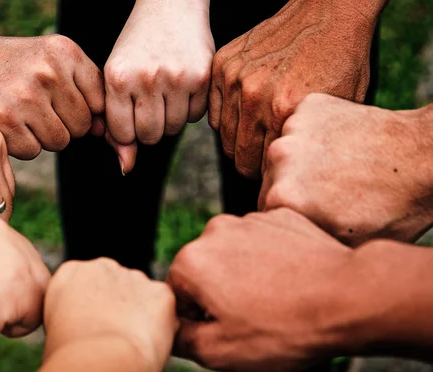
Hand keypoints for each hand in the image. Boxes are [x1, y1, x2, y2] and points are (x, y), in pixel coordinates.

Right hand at [0, 23, 104, 159]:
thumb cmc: (5, 65)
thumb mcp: (47, 60)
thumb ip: (81, 90)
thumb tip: (105, 132)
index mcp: (65, 53)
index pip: (101, 103)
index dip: (86, 113)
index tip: (64, 109)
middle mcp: (48, 72)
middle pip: (82, 128)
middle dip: (63, 126)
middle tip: (34, 109)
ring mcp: (25, 97)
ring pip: (60, 142)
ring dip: (41, 137)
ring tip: (18, 114)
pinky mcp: (3, 121)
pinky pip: (33, 151)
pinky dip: (19, 145)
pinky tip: (3, 123)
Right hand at [43, 258, 178, 371]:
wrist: (99, 363)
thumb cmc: (69, 358)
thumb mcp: (52, 329)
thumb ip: (70, 313)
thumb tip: (81, 324)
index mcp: (71, 272)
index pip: (83, 285)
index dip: (88, 310)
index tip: (89, 331)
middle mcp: (102, 266)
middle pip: (113, 284)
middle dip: (116, 306)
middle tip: (111, 339)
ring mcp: (134, 276)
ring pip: (140, 294)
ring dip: (139, 313)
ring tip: (128, 345)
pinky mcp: (160, 291)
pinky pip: (163, 307)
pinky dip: (161, 324)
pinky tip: (146, 344)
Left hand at [104, 0, 213, 172]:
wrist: (170, 7)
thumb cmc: (136, 48)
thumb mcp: (117, 80)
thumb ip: (117, 126)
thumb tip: (126, 169)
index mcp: (117, 78)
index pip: (122, 134)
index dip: (126, 128)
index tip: (129, 111)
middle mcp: (146, 78)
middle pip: (150, 136)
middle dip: (148, 126)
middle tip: (149, 102)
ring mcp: (176, 77)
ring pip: (173, 129)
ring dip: (168, 118)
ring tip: (164, 92)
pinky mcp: (202, 77)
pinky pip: (194, 117)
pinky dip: (188, 108)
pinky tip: (182, 85)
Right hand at [166, 209, 354, 371]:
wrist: (349, 298)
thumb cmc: (287, 327)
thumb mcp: (220, 352)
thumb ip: (182, 340)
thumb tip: (175, 330)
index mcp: (192, 262)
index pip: (176, 295)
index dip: (197, 318)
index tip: (224, 329)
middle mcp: (215, 232)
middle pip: (205, 271)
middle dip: (220, 294)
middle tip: (252, 318)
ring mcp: (250, 220)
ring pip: (234, 255)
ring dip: (246, 276)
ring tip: (276, 301)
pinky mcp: (280, 217)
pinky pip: (264, 242)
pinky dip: (272, 260)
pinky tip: (292, 281)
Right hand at [209, 0, 383, 177]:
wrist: (328, 13)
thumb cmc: (341, 60)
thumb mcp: (336, 109)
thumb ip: (308, 142)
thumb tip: (289, 172)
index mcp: (283, 110)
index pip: (259, 166)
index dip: (267, 174)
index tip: (274, 171)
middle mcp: (255, 96)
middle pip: (237, 155)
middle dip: (250, 163)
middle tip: (262, 159)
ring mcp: (235, 78)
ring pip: (223, 135)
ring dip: (238, 141)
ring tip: (256, 136)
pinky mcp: (223, 65)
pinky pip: (212, 110)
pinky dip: (226, 118)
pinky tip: (245, 115)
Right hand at [260, 94, 432, 245]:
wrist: (427, 157)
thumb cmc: (391, 209)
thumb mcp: (342, 244)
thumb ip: (301, 241)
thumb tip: (281, 245)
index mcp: (281, 198)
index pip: (268, 211)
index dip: (292, 216)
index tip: (315, 214)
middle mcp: (279, 159)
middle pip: (271, 180)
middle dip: (292, 187)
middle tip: (329, 192)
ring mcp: (293, 128)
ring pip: (283, 154)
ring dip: (300, 161)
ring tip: (336, 169)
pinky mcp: (308, 107)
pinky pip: (299, 127)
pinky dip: (314, 135)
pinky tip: (340, 146)